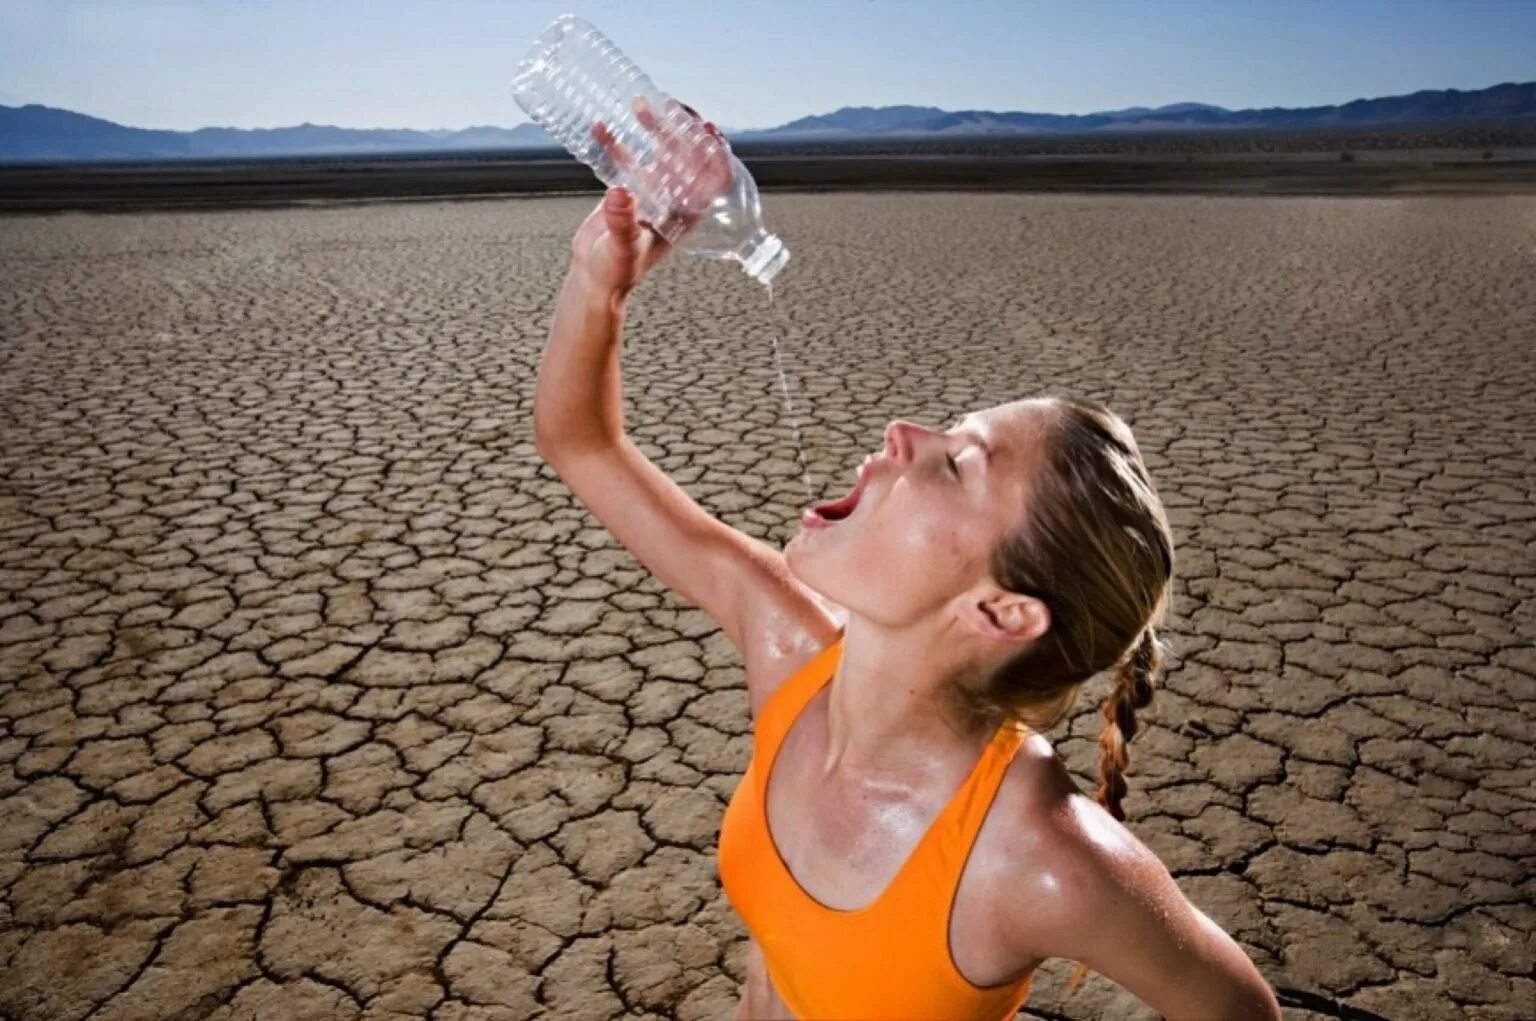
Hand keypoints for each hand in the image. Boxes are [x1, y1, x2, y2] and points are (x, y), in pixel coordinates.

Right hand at [568, 98, 732, 293]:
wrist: (594, 277)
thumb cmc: (616, 271)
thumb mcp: (623, 248)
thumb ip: (622, 223)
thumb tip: (620, 193)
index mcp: (685, 214)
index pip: (712, 179)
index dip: (716, 153)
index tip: (709, 128)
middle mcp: (673, 199)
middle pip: (687, 156)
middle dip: (682, 128)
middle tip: (668, 104)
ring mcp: (651, 191)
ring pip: (660, 150)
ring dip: (653, 126)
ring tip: (639, 103)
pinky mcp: (628, 188)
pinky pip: (625, 158)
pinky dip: (614, 141)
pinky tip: (600, 126)